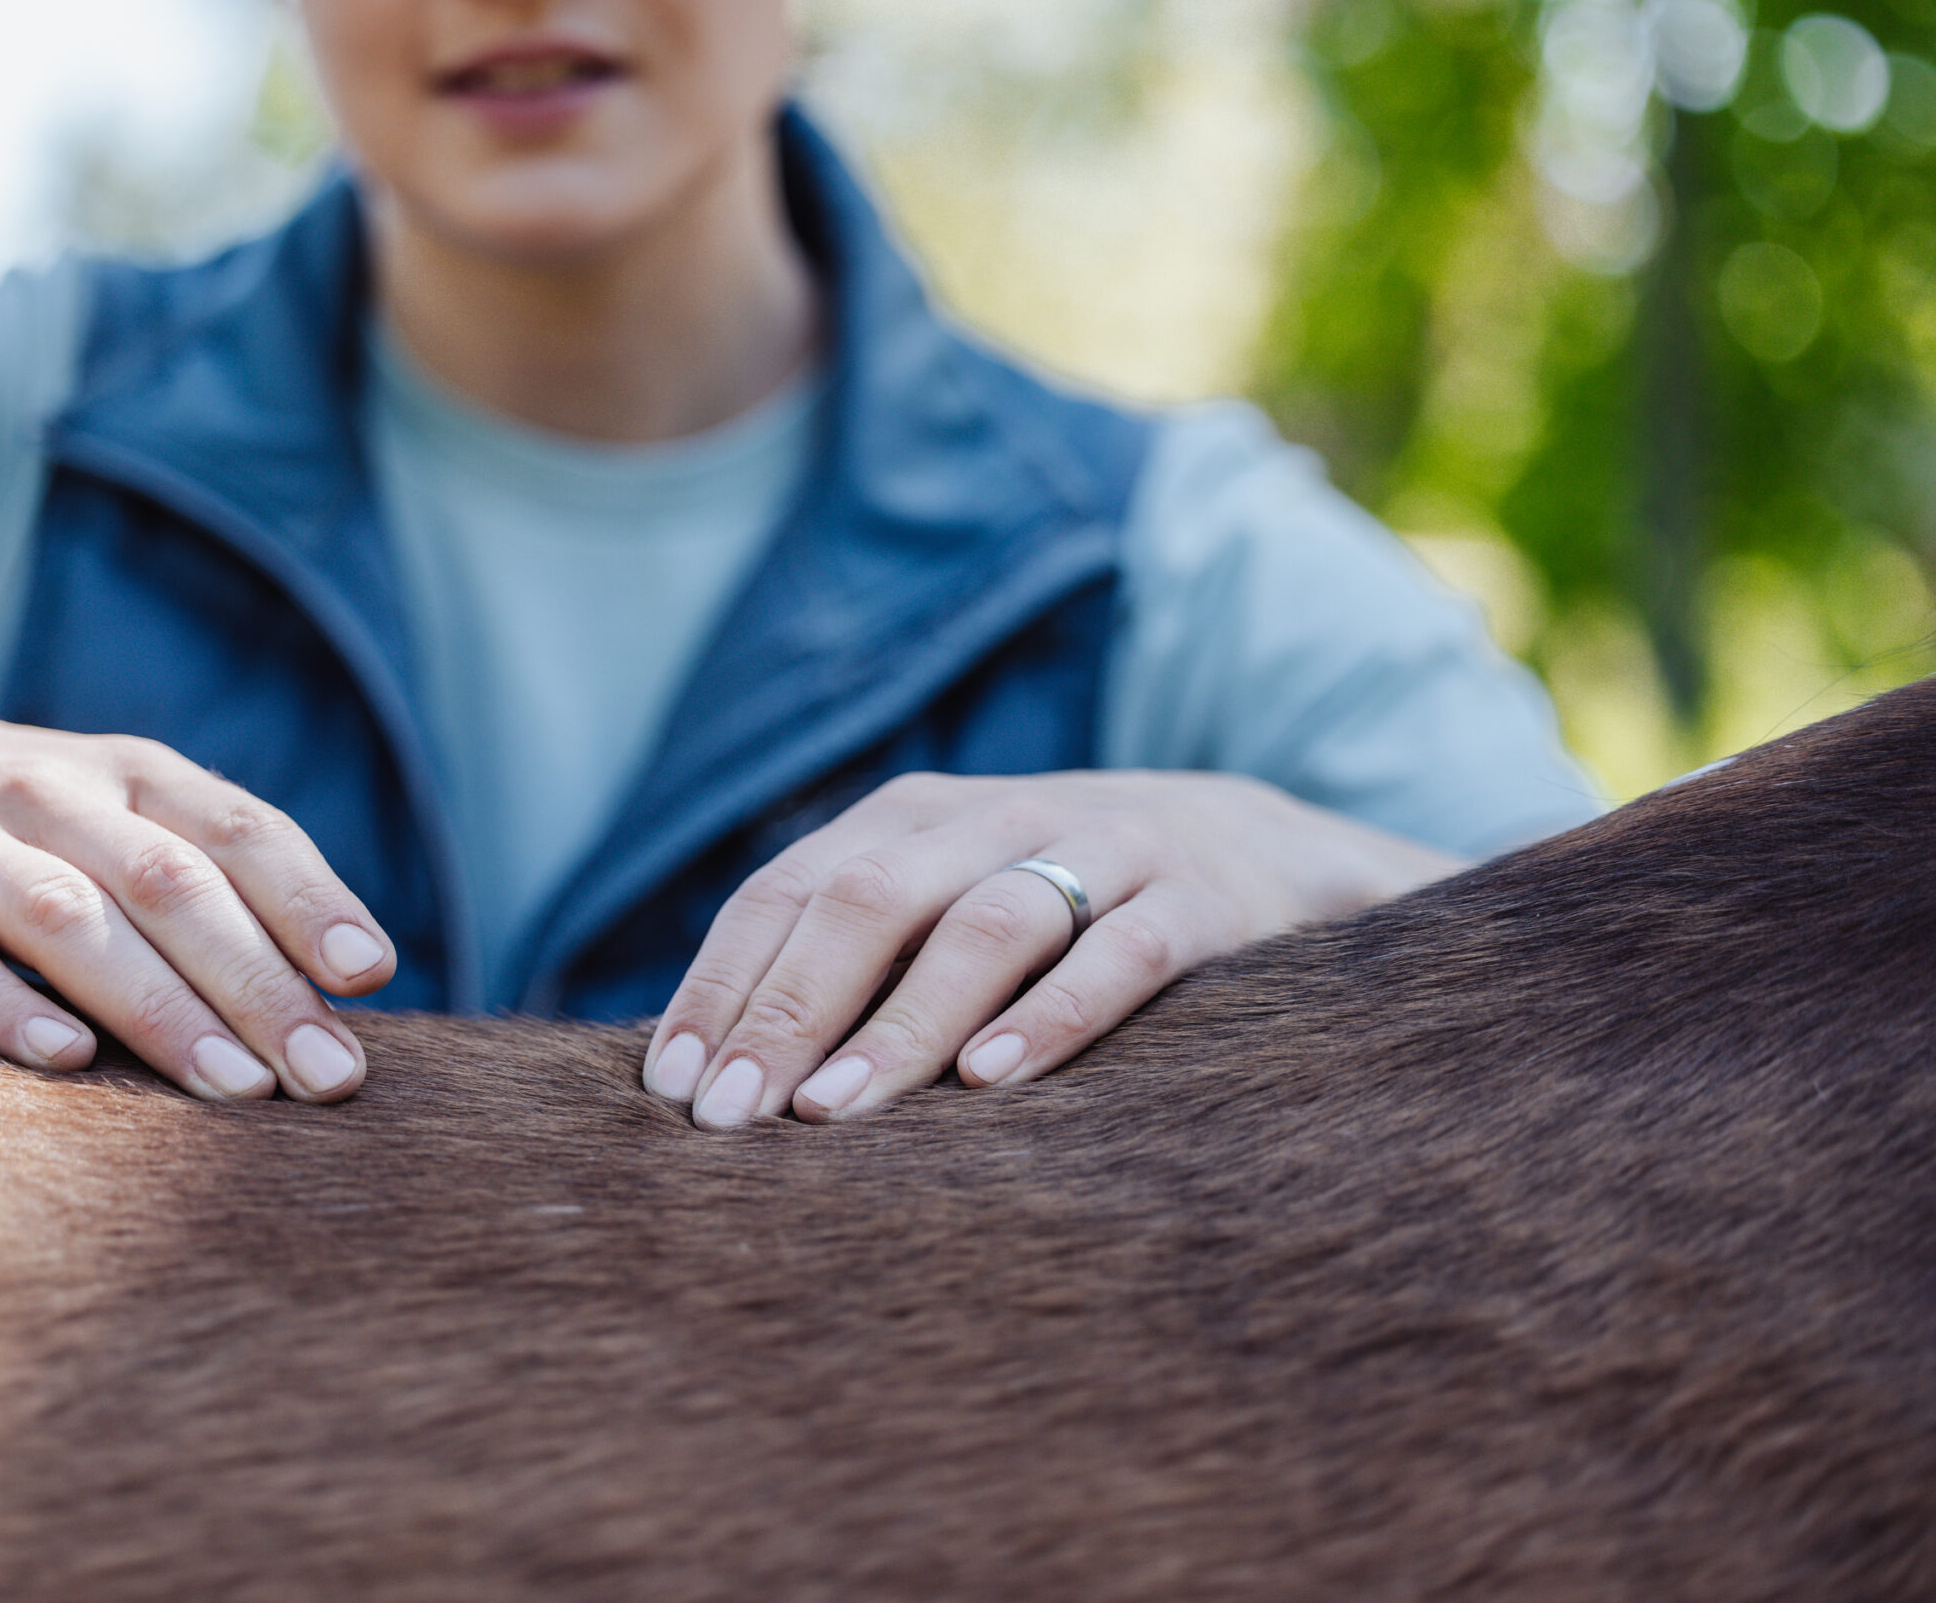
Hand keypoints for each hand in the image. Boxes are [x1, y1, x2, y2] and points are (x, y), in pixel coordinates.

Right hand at [0, 690, 394, 1103]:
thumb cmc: (11, 825)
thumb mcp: (110, 815)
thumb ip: (210, 877)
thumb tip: (343, 985)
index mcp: (125, 770)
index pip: (237, 829)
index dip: (308, 898)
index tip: (367, 976)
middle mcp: (43, 787)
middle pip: (169, 885)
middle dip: (258, 985)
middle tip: (328, 1077)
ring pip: (66, 916)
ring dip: (159, 1006)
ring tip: (234, 1087)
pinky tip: (64, 1061)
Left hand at [641, 770, 1461, 1129]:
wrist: (1263, 849)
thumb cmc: (1060, 907)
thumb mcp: (947, 903)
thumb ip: (848, 959)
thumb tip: (705, 1072)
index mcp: (909, 816)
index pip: (786, 889)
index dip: (721, 984)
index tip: (672, 1087)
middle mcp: (992, 817)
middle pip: (866, 900)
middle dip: (787, 1010)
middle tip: (732, 1118)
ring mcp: (1100, 847)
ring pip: (983, 926)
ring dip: (901, 1024)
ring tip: (835, 1113)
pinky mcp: (1196, 898)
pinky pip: (1119, 954)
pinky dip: (1053, 1015)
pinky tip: (993, 1082)